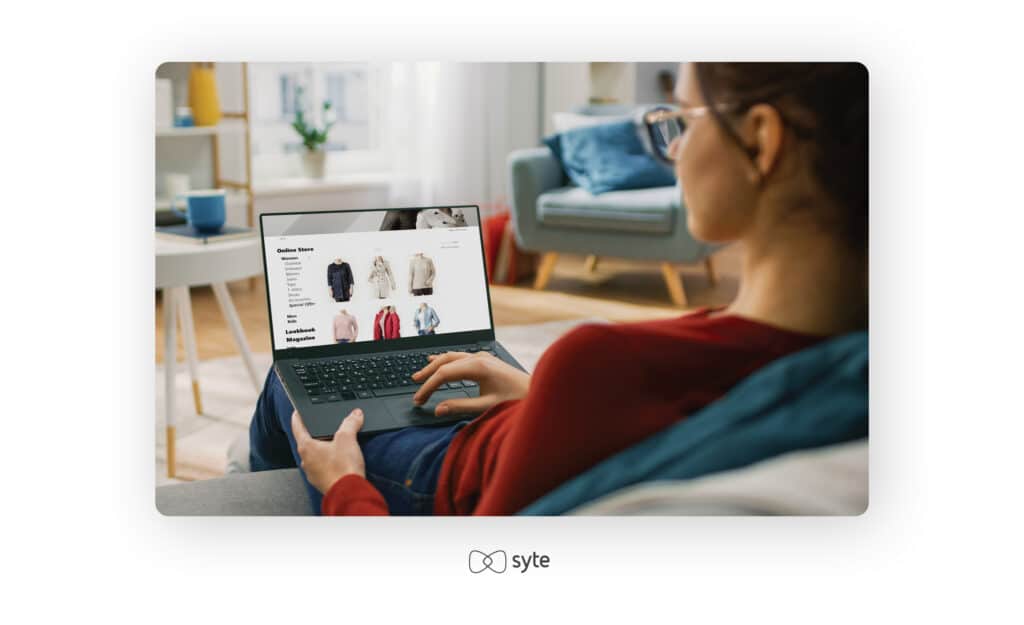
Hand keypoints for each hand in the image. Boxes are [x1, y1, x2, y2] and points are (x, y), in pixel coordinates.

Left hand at [291, 409, 365, 493]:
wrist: (349, 493)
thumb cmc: (343, 469)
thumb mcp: (348, 438)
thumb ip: (350, 423)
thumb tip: (355, 414)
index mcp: (307, 447)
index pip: (297, 427)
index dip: (298, 417)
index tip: (297, 412)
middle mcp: (306, 460)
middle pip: (307, 442)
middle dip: (315, 434)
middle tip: (323, 427)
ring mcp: (313, 473)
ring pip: (315, 456)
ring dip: (323, 449)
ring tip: (335, 444)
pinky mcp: (321, 482)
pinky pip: (322, 468)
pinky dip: (329, 462)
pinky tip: (339, 461)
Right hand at [411, 351, 529, 415]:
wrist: (539, 392)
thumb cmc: (517, 399)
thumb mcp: (487, 406)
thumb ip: (460, 407)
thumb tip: (438, 409)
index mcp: (478, 366)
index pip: (444, 374)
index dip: (428, 387)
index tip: (419, 400)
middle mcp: (479, 358)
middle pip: (445, 362)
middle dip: (428, 375)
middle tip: (414, 388)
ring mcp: (483, 357)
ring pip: (451, 357)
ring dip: (435, 366)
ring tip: (420, 375)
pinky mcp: (486, 360)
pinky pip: (460, 356)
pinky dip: (446, 360)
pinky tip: (438, 361)